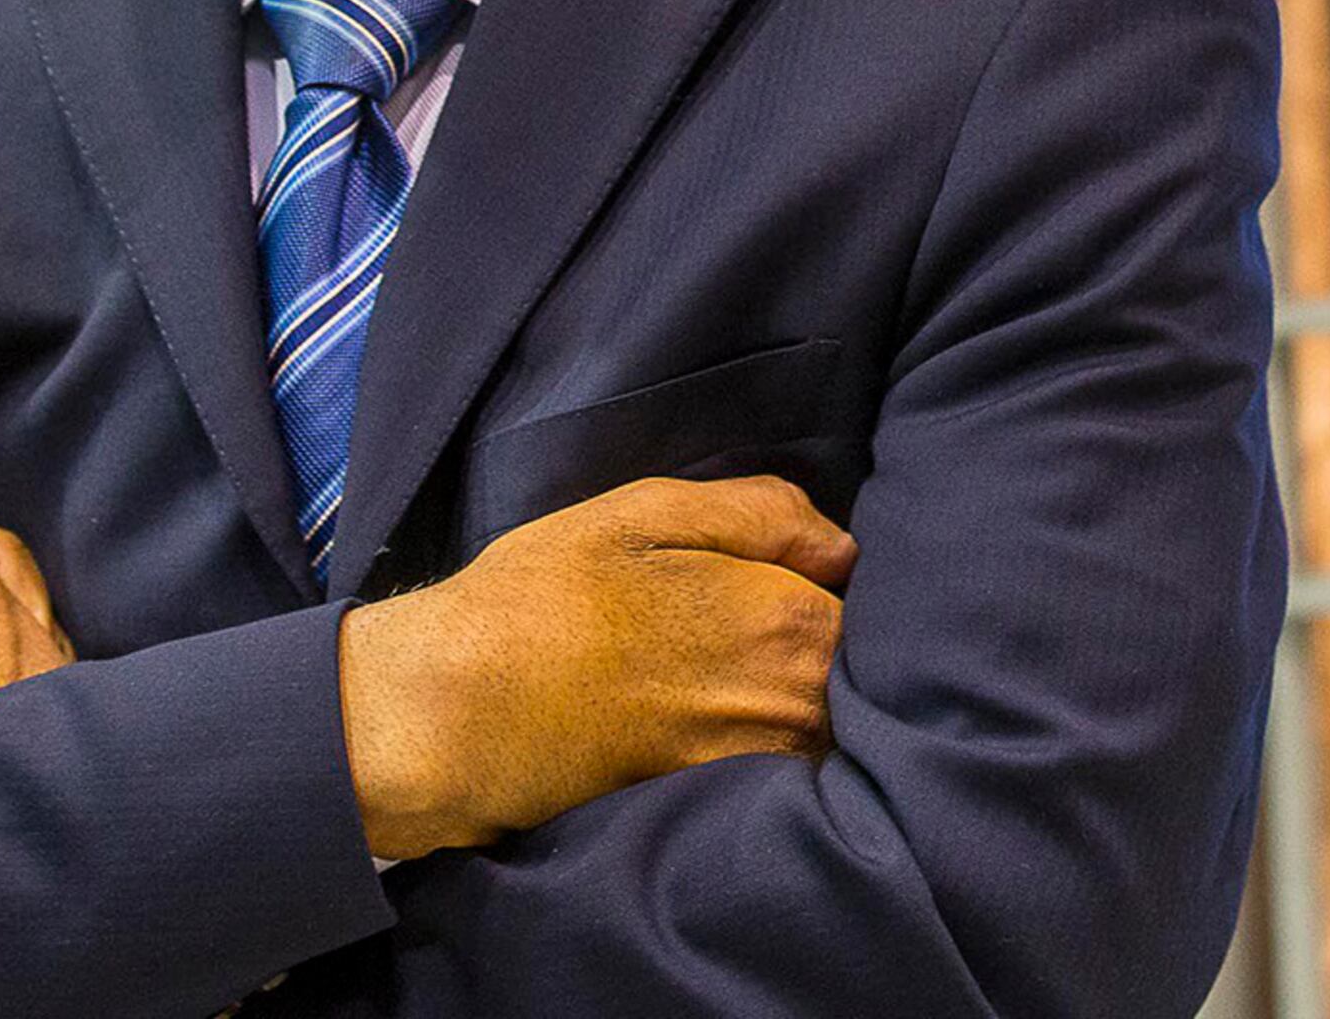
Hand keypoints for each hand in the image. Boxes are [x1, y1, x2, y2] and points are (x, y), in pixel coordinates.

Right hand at [341, 473, 854, 858]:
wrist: (450, 719)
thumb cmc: (540, 600)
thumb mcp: (645, 513)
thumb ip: (762, 516)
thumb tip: (841, 550)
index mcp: (788, 624)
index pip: (879, 613)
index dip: (849, 594)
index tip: (814, 583)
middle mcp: (793, 709)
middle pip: (862, 680)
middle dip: (842, 653)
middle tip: (763, 627)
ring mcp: (759, 773)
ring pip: (825, 730)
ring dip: (806, 704)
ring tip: (731, 674)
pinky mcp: (719, 815)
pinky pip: (780, 775)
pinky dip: (768, 750)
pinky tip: (712, 722)